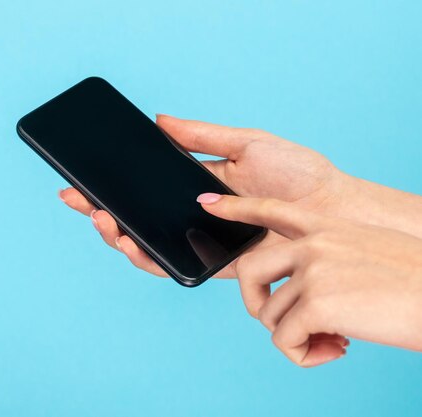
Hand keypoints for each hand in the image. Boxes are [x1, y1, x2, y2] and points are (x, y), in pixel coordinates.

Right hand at [60, 114, 348, 276]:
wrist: (329, 208)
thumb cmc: (296, 174)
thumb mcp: (244, 143)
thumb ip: (200, 136)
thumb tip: (160, 119)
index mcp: (194, 186)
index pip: (142, 188)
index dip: (109, 186)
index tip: (78, 179)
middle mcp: (190, 216)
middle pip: (135, 219)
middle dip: (98, 212)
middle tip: (76, 199)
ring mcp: (197, 240)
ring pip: (144, 245)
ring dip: (115, 235)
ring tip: (100, 218)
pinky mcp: (210, 263)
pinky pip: (170, 264)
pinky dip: (144, 256)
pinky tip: (129, 241)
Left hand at [198, 192, 421, 366]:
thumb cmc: (417, 283)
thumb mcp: (368, 254)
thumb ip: (329, 261)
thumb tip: (300, 296)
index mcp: (328, 226)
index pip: (271, 209)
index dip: (236, 208)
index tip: (208, 204)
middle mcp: (314, 242)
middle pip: (248, 271)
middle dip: (257, 304)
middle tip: (286, 325)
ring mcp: (313, 270)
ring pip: (269, 314)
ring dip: (294, 337)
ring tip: (330, 340)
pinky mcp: (316, 302)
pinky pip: (284, 340)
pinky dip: (302, 355)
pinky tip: (335, 350)